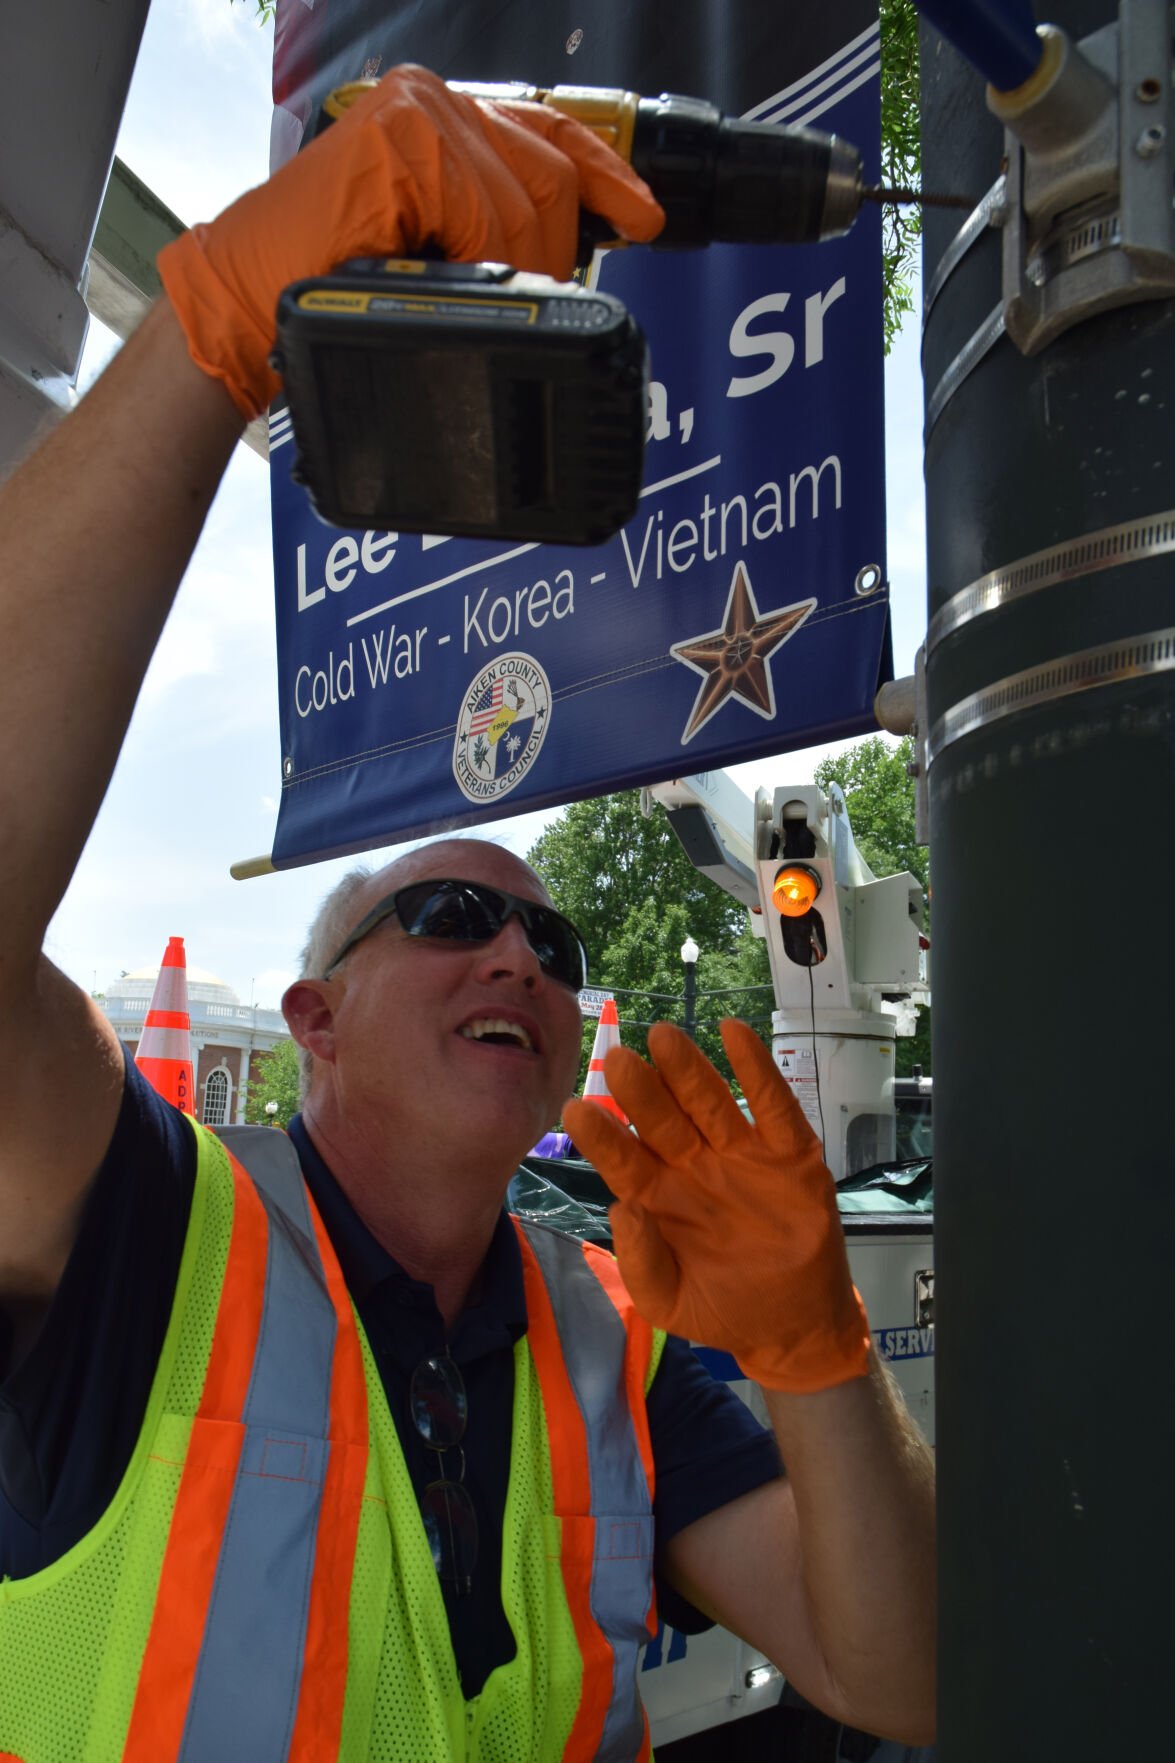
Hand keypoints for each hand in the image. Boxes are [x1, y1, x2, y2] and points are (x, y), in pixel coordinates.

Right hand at [157, 64, 664, 417]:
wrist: (249, 298)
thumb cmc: (331, 279)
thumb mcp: (434, 247)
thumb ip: (489, 225)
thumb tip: (569, 249)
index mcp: (442, 118)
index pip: (551, 130)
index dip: (608, 176)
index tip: (647, 218)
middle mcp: (433, 100)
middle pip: (549, 171)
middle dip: (553, 247)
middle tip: (529, 291)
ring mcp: (416, 113)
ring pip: (522, 201)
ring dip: (506, 265)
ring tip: (456, 289)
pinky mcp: (400, 140)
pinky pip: (482, 211)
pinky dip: (473, 256)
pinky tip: (435, 269)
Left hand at [563, 1019, 869, 1393]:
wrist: (795, 1324)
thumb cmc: (723, 1306)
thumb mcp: (670, 1302)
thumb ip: (642, 1263)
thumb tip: (621, 1211)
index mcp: (658, 1197)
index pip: (624, 1159)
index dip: (602, 1136)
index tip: (576, 1110)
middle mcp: (693, 1166)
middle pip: (662, 1120)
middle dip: (640, 1090)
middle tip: (618, 1058)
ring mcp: (740, 1154)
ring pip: (709, 1102)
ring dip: (688, 1069)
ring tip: (664, 1035)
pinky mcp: (788, 1152)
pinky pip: (771, 1105)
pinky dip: (756, 1069)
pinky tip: (735, 1033)